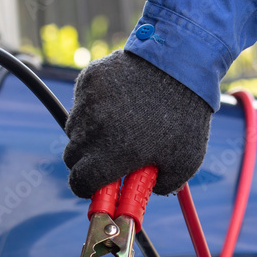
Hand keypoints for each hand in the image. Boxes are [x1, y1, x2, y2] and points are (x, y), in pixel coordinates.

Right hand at [63, 50, 212, 197]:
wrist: (181, 64)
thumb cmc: (185, 115)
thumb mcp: (185, 161)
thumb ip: (162, 186)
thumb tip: (147, 192)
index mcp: (113, 154)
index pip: (80, 183)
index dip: (88, 188)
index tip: (98, 185)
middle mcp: (93, 129)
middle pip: (72, 158)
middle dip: (87, 162)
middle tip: (109, 156)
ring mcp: (87, 102)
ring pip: (74, 130)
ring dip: (89, 134)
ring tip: (119, 125)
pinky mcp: (87, 81)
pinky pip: (80, 103)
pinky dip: (93, 107)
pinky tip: (119, 101)